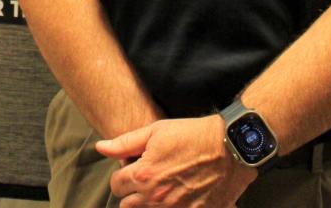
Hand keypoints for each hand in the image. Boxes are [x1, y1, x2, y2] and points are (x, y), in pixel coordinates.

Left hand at [96, 116, 256, 206]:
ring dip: (148, 204)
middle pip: (128, 206)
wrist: (230, 147)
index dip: (121, 175)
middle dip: (131, 194)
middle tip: (145, 180)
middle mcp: (156, 198)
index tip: (131, 168)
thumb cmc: (192, 134)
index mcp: (144, 175)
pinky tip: (177, 197)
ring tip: (160, 188)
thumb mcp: (156, 130)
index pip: (116, 185)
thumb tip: (101, 148)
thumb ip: (125, 142)